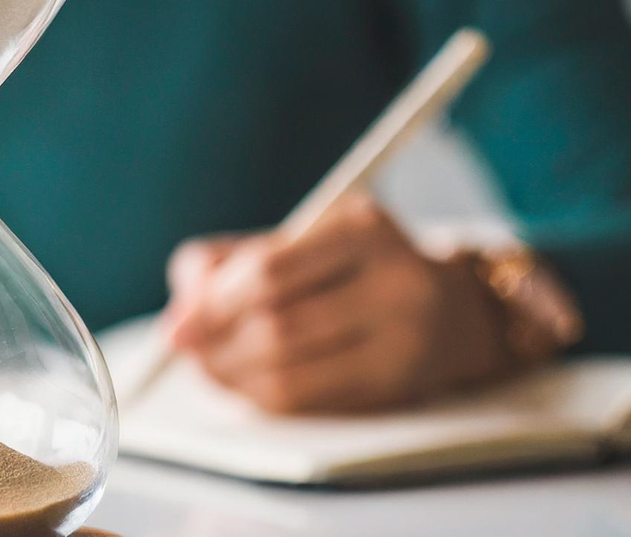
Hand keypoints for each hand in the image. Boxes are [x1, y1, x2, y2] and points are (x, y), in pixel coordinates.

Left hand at [159, 190, 514, 413]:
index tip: (176, 325)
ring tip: (207, 366)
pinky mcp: (397, 386)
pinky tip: (241, 384)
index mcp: (362, 229)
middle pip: (275, 326)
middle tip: (184, 350)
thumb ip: (230, 261)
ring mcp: (403, 340)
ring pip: (286, 371)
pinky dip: (258, 396)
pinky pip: (306, 401)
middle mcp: (394, 283)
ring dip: (229, 375)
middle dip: (214, 344)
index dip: (211, 304)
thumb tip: (180, 313)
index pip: (268, 273)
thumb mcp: (303, 239)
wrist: (454, 309)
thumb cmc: (354, 267)